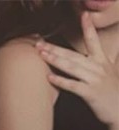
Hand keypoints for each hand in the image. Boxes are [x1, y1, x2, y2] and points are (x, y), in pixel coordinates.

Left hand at [36, 11, 118, 126]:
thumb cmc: (111, 92)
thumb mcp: (110, 72)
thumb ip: (102, 61)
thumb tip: (100, 51)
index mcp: (102, 61)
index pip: (94, 41)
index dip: (89, 28)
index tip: (83, 15)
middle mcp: (98, 67)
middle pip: (73, 54)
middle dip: (55, 48)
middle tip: (39, 43)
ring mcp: (94, 79)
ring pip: (72, 67)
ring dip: (55, 60)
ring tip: (41, 55)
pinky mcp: (90, 92)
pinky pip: (73, 85)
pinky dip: (61, 81)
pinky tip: (49, 77)